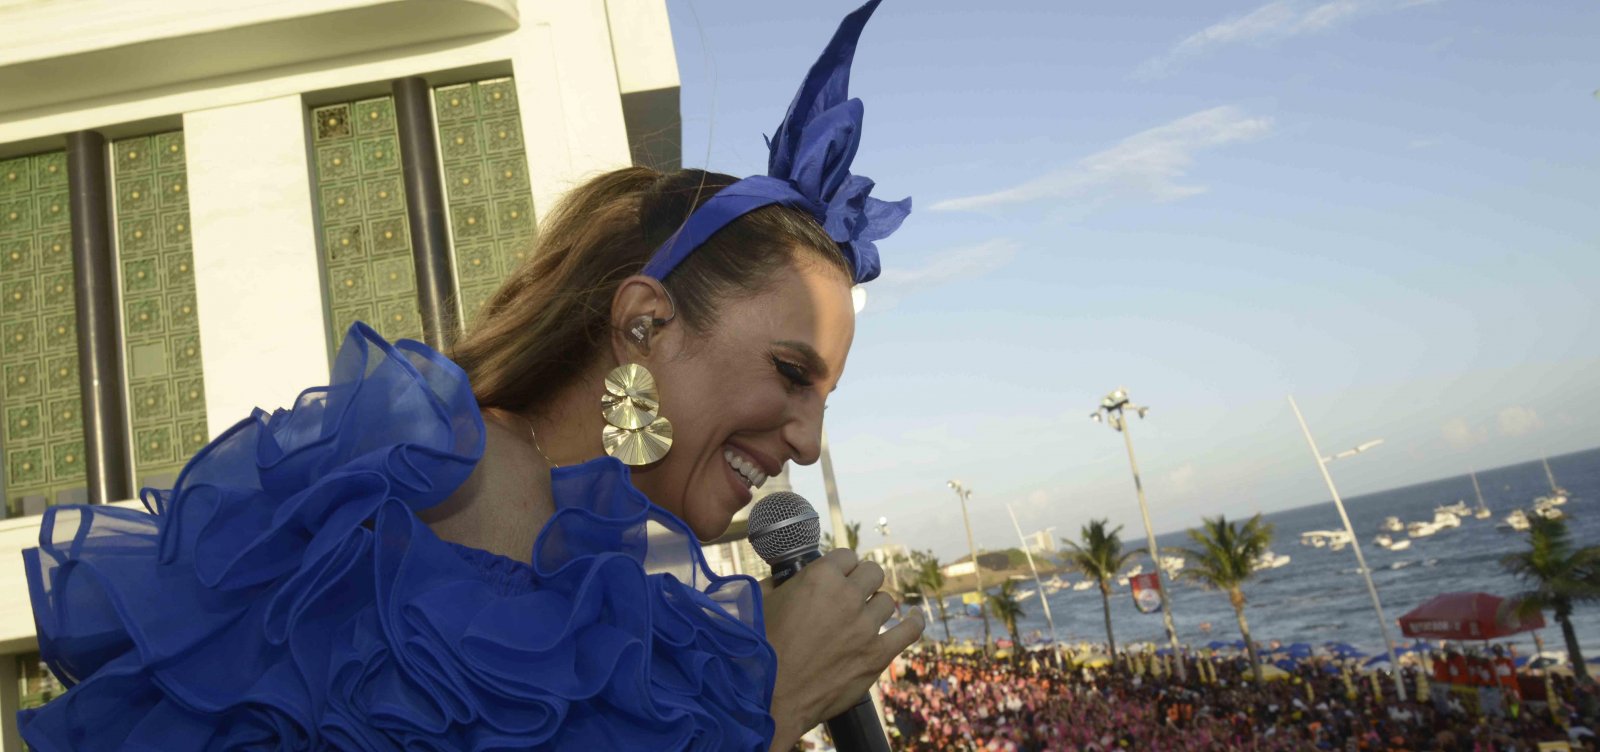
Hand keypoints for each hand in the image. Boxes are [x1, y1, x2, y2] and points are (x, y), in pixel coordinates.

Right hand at [760, 548, 924, 750]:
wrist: (769, 696)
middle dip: (861, 581)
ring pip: (887, 600)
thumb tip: (790, 579)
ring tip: (864, 616)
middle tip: (850, 596)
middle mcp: (847, 596)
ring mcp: (865, 626)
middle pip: (872, 572)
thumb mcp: (762, 602)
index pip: (846, 556)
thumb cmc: (759, 648)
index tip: (837, 577)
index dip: (840, 567)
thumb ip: (781, 582)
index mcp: (820, 577)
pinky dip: (914, 621)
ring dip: (876, 606)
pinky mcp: (877, 655)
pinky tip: (912, 616)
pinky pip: (909, 630)